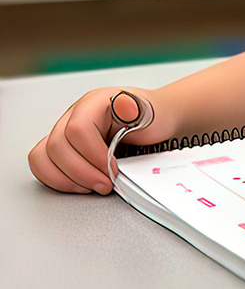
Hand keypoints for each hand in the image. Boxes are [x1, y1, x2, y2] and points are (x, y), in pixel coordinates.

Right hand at [28, 86, 174, 194]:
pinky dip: (58, 179)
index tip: (113, 169)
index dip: (93, 155)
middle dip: (82, 172)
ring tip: (93, 186)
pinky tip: (80, 184)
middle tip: (105, 184)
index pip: (78, 129)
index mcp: (95, 102)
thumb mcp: (151, 112)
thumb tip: (125, 106)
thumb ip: (136, 111)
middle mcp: (75, 114)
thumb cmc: (153, 117)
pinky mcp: (63, 147)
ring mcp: (65, 130)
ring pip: (43, 156)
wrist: (156, 119)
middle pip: (57, 146)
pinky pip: (43, 163)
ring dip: (67, 179)